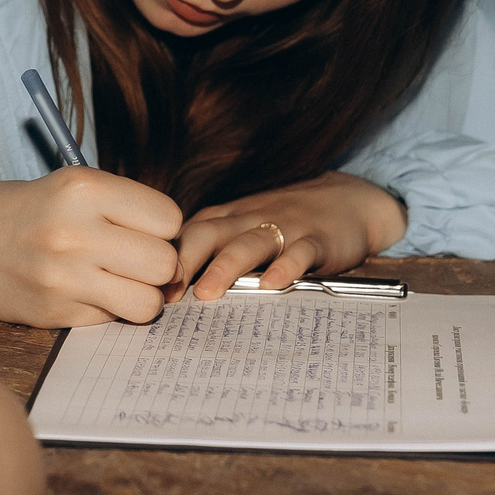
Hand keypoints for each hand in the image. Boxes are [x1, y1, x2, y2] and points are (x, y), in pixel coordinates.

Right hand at [0, 169, 182, 327]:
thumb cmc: (24, 210)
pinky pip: (112, 321)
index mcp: (84, 189)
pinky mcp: (54, 313)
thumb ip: (125, 209)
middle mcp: (75, 232)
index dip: (164, 227)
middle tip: (135, 259)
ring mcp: (63, 278)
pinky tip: (84, 292)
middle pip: (164, 263)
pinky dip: (107, 310)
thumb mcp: (72, 186)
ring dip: (140, 296)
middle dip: (158, 265)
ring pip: (147, 303)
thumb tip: (180, 248)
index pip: (169, 218)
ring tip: (118, 281)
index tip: (145, 229)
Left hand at [173, 172, 407, 300]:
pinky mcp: (318, 239)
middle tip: (166, 293)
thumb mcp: (246, 228)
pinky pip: (299, 252)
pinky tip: (273, 286)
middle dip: (185, 260)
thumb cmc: (286, 222)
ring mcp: (284, 227)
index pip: (189, 233)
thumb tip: (172, 294)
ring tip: (207, 293)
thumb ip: (214, 250)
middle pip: (210, 233)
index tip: (145, 286)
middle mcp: (250, 219)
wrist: (350, 200)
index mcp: (228, 218)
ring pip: (250, 243)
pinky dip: (286, 267)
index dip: (166, 258)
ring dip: (226, 266)